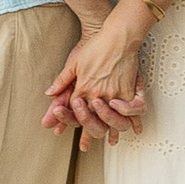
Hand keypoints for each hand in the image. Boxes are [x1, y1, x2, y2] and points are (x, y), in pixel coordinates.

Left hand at [42, 5, 150, 138]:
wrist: (117, 37)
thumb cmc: (96, 46)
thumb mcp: (74, 62)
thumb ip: (62, 80)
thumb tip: (49, 93)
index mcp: (83, 88)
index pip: (74, 111)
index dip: (69, 123)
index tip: (65, 133)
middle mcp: (97, 95)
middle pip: (91, 120)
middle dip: (88, 134)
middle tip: (85, 146)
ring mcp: (113, 95)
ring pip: (110, 120)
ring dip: (110, 131)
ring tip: (111, 141)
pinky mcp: (127, 91)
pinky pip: (129, 112)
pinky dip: (132, 121)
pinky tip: (134, 129)